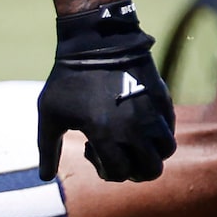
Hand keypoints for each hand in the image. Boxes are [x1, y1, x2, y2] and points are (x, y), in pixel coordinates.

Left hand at [37, 1, 174, 182]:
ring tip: (133, 139)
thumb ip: (47, 148)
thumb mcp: (50, 114)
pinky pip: (170, 127)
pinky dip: (158, 132)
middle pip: (151, 170)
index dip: (106, 170)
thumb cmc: (69, 78)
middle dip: (135, 170)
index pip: (120, 173)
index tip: (91, 148)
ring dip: (151, 153)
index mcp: (105, 134)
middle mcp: (134, 127)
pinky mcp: (162, 98)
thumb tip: (46, 177)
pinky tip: (139, 120)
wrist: (97, 38)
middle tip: (120, 155)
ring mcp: (152, 112)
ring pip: (167, 150)